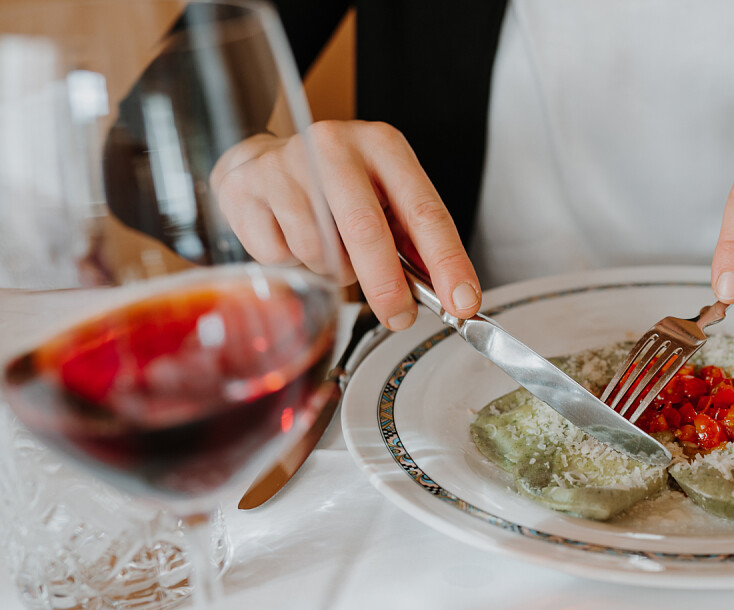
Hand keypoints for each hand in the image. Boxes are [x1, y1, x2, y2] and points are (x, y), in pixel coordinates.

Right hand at [210, 120, 481, 329]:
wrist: (261, 163)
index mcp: (382, 146)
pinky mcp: (246, 189)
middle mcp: (333, 147)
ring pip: (321, 251)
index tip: (463, 302)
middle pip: (366, 231)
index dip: (446, 261)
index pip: (424, 210)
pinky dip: (294, 266)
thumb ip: (412, 241)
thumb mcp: (384, 198)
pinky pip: (280, 257)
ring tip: (329, 249)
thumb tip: (446, 293)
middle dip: (387, 286)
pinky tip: (291, 239)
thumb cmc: (336, 188)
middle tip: (400, 316)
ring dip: (333, 271)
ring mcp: (285, 164)